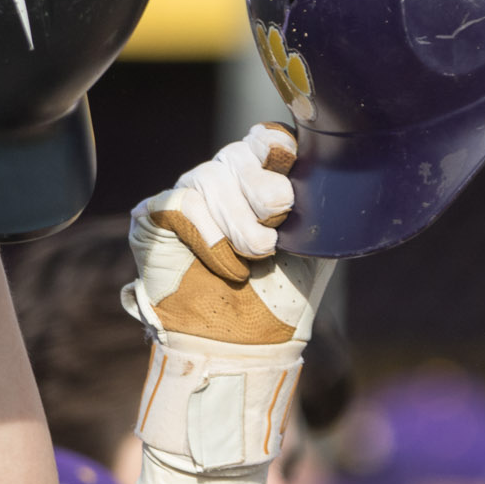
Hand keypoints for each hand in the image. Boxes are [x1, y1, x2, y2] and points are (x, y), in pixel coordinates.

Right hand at [125, 123, 333, 347]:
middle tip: (274, 236)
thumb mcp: (316, 246)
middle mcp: (223, 180)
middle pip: (240, 153)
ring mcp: (187, 194)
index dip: (279, 149)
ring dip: (239, 226)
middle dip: (264, 196)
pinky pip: (181, 204)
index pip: (268, 138)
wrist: (244, 344)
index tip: (291, 178)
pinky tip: (224, 266)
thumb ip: (322, 205)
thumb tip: (330, 173)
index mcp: (260, 178)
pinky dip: (208, 237)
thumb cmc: (279, 298)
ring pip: (212, 177)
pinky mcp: (153, 216)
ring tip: (251, 260)